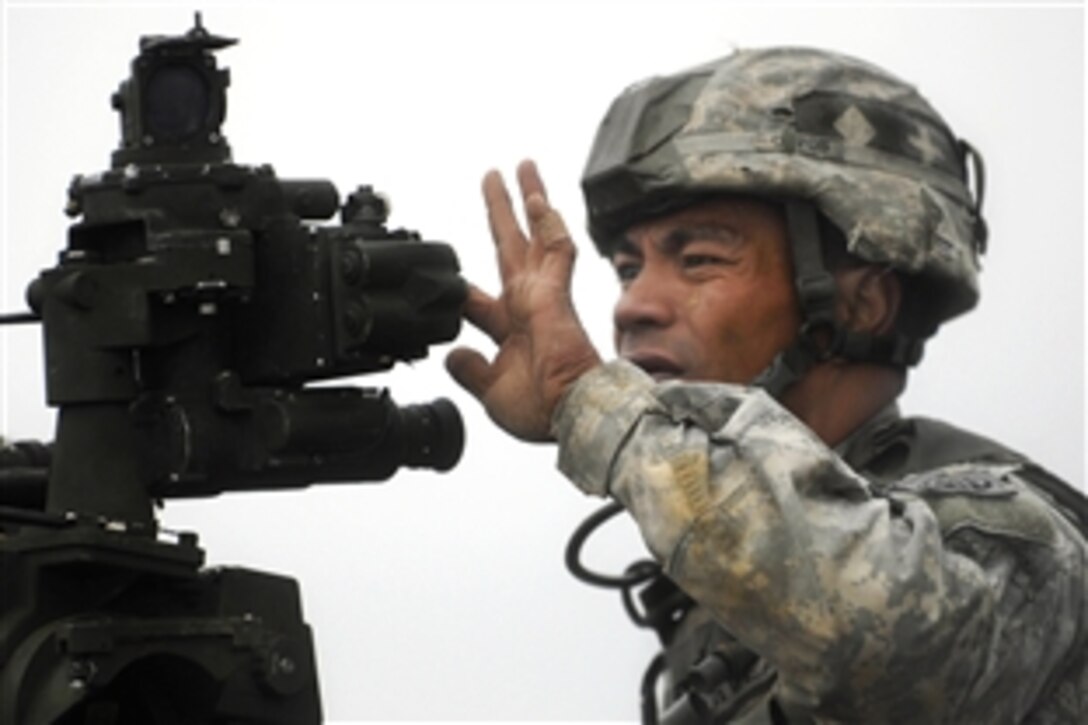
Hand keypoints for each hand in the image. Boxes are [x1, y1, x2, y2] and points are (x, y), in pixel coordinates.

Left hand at [446, 160, 601, 441]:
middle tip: (495, 179)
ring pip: (536, 237)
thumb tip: (454, 355)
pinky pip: (555, 250)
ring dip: (529, 201)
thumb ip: (471, 370)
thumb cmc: (542, 411)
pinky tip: (538, 199)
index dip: (458, 288)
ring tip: (523, 168)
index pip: (477, 299)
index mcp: (509, 332)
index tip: (442, 277)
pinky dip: (548, 223)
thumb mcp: (491, 392)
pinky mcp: (555, 294)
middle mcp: (526, 308)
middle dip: (502, 213)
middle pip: (510, 249)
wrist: (569, 414)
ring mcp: (542, 297)